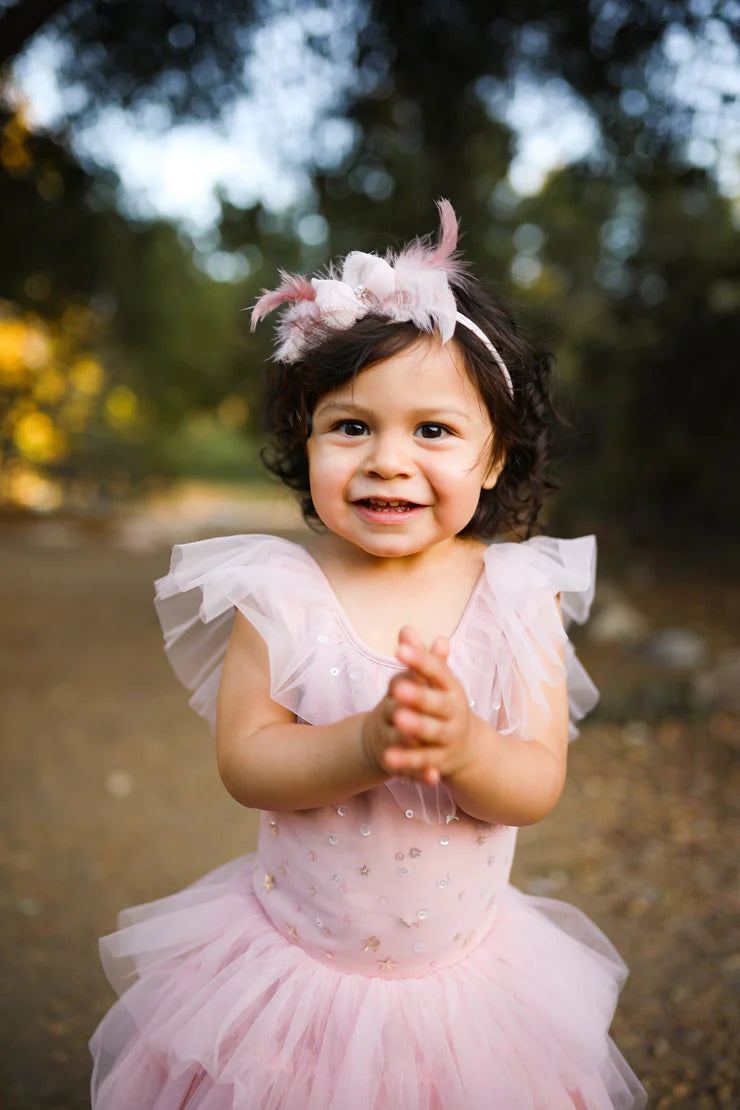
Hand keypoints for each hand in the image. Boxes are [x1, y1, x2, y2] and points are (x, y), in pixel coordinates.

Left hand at [361, 626, 473, 785]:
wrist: (468, 748)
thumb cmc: (444, 705)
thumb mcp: (435, 682)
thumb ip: (419, 658)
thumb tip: (405, 629)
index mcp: (452, 689)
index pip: (438, 672)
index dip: (420, 660)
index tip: (399, 649)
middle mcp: (454, 713)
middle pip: (438, 704)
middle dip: (419, 696)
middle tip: (397, 689)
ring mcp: (448, 738)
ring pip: (432, 733)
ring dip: (417, 727)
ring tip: (396, 720)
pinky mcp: (439, 761)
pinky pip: (423, 762)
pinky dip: (411, 763)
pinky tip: (391, 760)